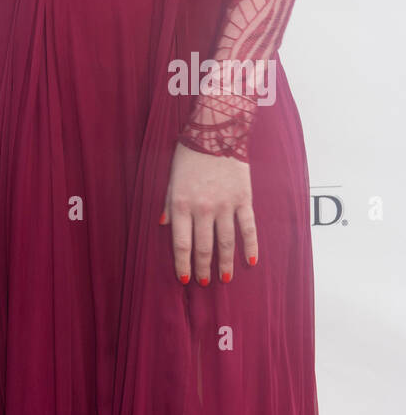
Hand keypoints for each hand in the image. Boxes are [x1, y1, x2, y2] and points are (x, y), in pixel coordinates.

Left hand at [160, 141, 257, 284]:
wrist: (216, 131)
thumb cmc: (190, 154)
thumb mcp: (171, 177)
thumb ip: (168, 204)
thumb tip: (163, 226)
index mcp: (182, 204)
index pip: (181, 244)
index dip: (182, 265)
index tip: (184, 280)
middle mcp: (203, 208)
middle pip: (203, 247)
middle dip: (203, 268)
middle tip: (204, 283)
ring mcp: (225, 205)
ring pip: (226, 242)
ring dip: (225, 263)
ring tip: (224, 278)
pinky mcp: (244, 199)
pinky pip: (248, 228)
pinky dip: (250, 246)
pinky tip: (251, 261)